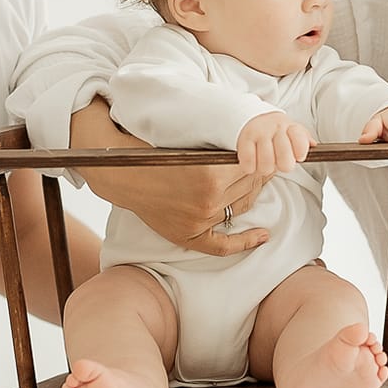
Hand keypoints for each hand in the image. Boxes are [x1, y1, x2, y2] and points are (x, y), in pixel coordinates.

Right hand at [73, 96, 271, 255]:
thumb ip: (222, 147)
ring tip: (256, 182)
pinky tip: (263, 235)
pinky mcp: (191, 235)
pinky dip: (247, 241)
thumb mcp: (191, 142)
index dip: (259, 157)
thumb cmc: (155, 152)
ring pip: (242, 206)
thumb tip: (255, 147)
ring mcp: (201, 220)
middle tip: (261, 163)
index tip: (261, 150)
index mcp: (210, 173)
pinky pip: (225, 245)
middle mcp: (208, 200)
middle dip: (258, 173)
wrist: (124, 173)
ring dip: (252, 194)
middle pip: (250, 186)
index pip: (252, 166)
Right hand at [238, 111, 313, 176]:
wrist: (255, 117)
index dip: (301, 151)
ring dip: (265, 168)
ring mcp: (259, 133)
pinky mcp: (244, 139)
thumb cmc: (278, 131)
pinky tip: (253, 164)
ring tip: (265, 163)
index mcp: (291, 127)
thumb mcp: (294, 132)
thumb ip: (304, 140)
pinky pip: (248, 162)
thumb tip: (313, 145)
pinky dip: (250, 168)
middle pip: (284, 158)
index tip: (299, 157)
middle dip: (283, 166)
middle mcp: (276, 128)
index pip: (300, 139)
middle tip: (279, 163)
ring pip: (266, 164)